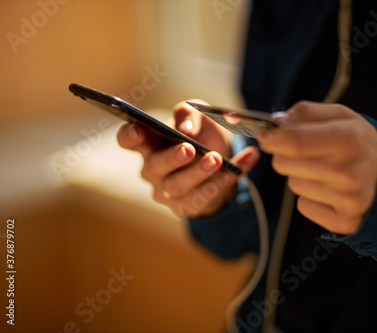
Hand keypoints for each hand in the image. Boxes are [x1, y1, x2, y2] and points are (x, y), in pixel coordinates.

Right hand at [117, 100, 259, 217]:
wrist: (220, 162)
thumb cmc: (200, 135)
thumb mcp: (197, 116)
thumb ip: (189, 113)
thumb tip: (187, 128)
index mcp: (149, 143)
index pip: (128, 140)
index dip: (129, 136)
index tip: (139, 130)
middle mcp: (153, 169)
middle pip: (154, 167)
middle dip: (171, 158)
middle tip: (189, 149)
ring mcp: (168, 191)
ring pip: (179, 186)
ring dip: (199, 172)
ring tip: (217, 159)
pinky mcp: (188, 206)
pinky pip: (207, 194)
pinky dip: (229, 177)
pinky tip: (248, 160)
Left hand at [258, 101, 376, 234]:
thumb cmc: (359, 142)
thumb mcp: (341, 116)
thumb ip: (306, 113)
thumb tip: (274, 124)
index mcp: (351, 138)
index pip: (294, 141)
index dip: (272, 138)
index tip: (266, 136)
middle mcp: (351, 172)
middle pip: (285, 164)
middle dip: (285, 155)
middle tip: (305, 152)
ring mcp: (349, 201)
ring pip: (293, 185)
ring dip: (301, 176)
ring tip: (326, 171)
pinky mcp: (345, 222)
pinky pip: (304, 206)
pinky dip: (311, 198)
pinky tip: (331, 191)